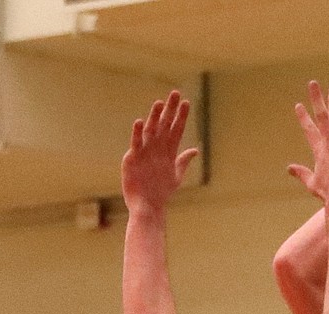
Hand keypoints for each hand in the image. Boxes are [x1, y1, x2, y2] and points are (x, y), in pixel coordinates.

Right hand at [121, 90, 200, 212]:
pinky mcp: (133, 159)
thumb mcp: (176, 176)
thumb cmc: (161, 192)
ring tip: (160, 103)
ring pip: (151, 131)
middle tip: (175, 93)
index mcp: (167, 151)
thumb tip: (195, 150)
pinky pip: (136, 144)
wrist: (148, 206)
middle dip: (170, 110)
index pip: (176, 129)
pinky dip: (137, 134)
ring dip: (155, 117)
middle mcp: (156, 148)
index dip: (181, 116)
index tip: (186, 102)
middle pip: (164, 125)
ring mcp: (145, 152)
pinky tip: (140, 122)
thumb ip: (183, 161)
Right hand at [288, 81, 328, 202]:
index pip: (309, 131)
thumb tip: (288, 168)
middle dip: (316, 100)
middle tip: (313, 83)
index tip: (298, 105)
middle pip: (320, 118)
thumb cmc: (328, 195)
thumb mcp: (311, 183)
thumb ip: (300, 173)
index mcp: (319, 152)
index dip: (304, 117)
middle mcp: (328, 145)